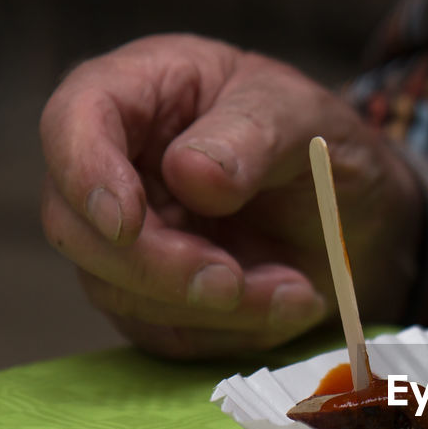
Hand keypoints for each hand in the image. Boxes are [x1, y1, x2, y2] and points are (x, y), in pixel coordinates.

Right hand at [40, 34, 421, 357]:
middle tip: (233, 281)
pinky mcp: (154, 299)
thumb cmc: (321, 142)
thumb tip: (190, 174)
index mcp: (138, 93)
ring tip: (295, 290)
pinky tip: (289, 304)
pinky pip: (165, 334)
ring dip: (211, 309)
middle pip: (74, 226)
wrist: (356, 211)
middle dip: (155, 266)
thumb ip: (250, 137)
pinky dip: (230, 332)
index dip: (84, 174)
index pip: (71, 123)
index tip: (126, 221)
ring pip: (119, 292)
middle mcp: (117, 167)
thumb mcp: (302, 118)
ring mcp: (129, 239)